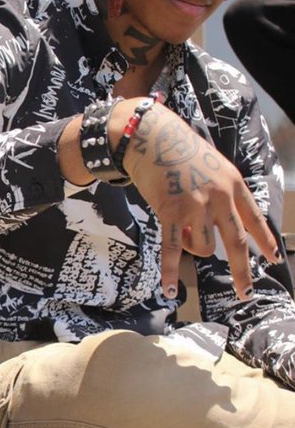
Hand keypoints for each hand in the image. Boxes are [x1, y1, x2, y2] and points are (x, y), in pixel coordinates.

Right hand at [119, 102, 278, 299]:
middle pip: (235, 243)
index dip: (265, 241)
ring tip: (182, 230)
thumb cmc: (180, 149)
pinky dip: (171, 271)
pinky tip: (171, 291)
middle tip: (245, 291)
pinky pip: (172, 249)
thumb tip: (219, 227)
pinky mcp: (170, 212)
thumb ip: (222, 194)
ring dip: (192, 246)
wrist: (152, 136)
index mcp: (233, 184)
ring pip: (202, 246)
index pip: (254, 219)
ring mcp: (195, 206)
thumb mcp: (214, 166)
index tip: (275, 258)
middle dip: (241, 271)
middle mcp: (219, 197)